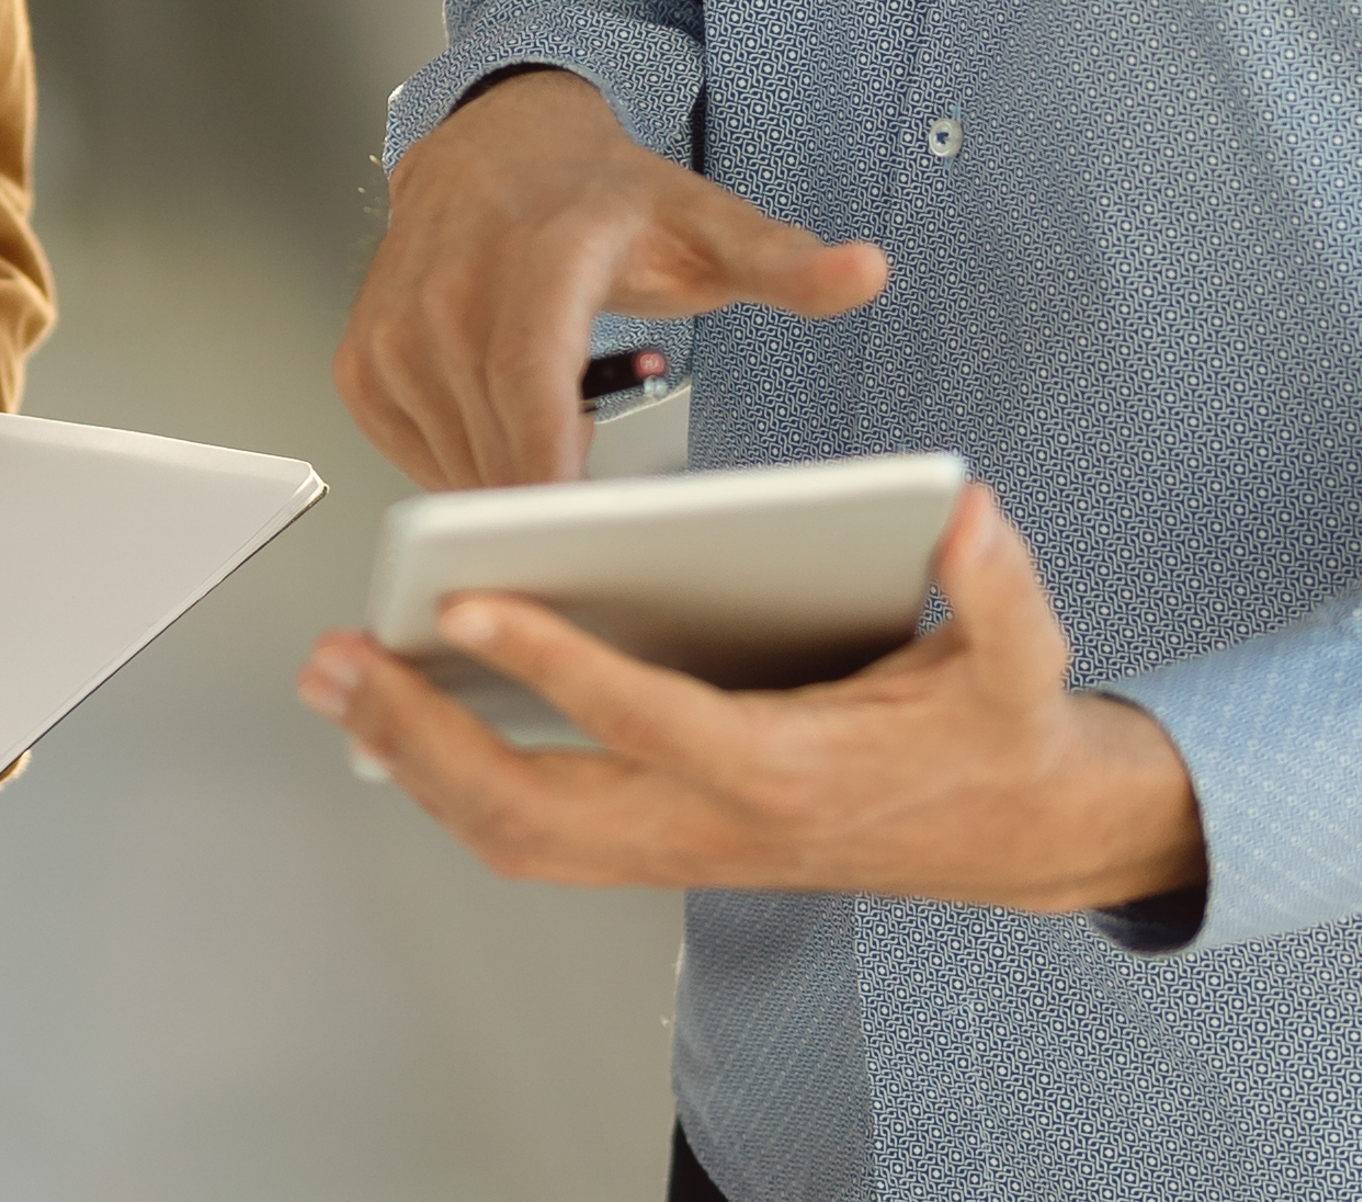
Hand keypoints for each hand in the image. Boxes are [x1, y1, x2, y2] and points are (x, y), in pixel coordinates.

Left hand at [297, 481, 1205, 916]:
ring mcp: (680, 851)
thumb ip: (997, 588)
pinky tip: (398, 725)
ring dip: (416, 765)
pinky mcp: (662, 848)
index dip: (555, 664)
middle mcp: (715, 830)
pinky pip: (534, 835)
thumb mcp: (1023, 661)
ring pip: (518, 836)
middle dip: (423, 739)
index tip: (468, 601)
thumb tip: (967, 510)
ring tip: (338, 684)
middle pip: (538, 811)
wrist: (1013, 837)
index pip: (649, 723)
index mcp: (788, 773)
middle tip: (339, 660)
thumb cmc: (997, 738)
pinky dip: (451, 784)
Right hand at [336, 68, 889, 489]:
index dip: (552, 474)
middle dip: (551, 508)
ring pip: (453, 466)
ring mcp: (393, 331)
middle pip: (494, 448)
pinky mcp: (361, 363)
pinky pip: (416, 458)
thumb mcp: (703, 221)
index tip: (583, 537)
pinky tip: (512, 425)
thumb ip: (784, 262)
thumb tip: (867, 271)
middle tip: (614, 533)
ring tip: (571, 428)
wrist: (491, 147)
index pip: (531, 390)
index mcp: (533, 261)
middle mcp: (447, 293)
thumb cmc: (597, 196)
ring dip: (515, 482)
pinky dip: (466, 467)